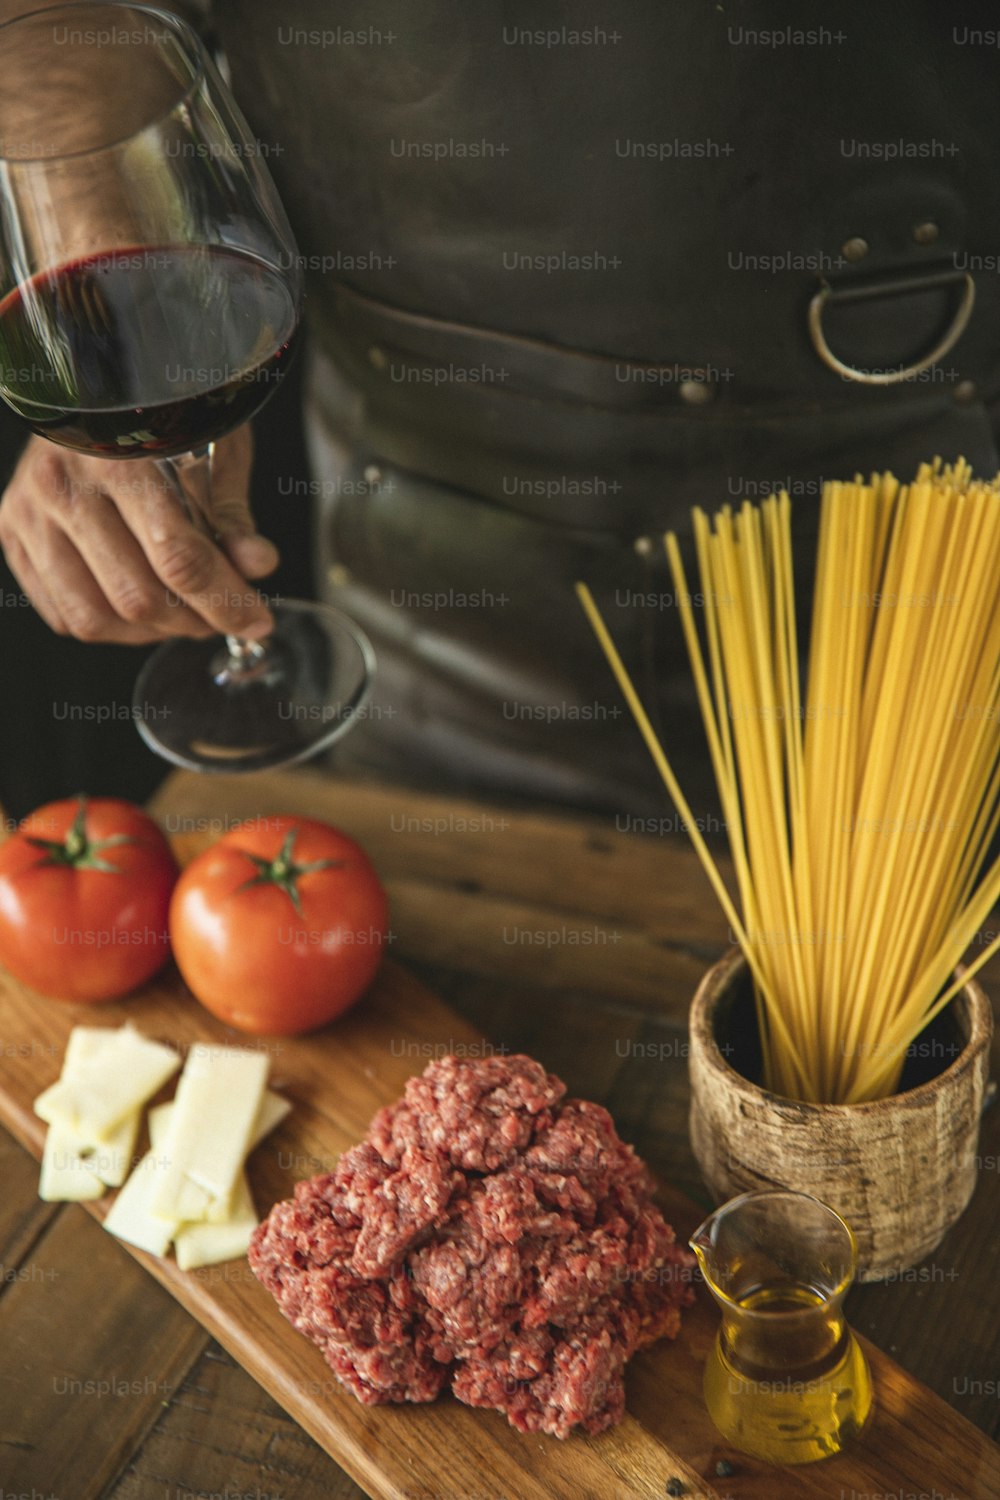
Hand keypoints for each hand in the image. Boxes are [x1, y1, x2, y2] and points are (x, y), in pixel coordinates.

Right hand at [0, 426, 278, 643]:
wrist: (95, 382)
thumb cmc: (161, 416)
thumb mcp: (211, 450)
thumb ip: (230, 515)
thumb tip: (258, 566)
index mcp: (118, 458)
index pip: (178, 556)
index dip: (226, 601)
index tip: (258, 622)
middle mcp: (63, 487)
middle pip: (137, 596)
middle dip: (193, 622)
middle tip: (222, 616)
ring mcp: (29, 514)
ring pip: (96, 617)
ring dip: (151, 633)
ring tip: (182, 616)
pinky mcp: (12, 535)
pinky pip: (63, 614)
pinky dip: (110, 627)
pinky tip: (140, 610)